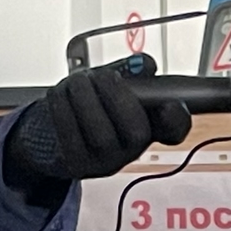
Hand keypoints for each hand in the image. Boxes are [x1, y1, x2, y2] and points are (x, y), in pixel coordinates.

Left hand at [6, 56, 194, 184]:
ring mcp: (105, 162)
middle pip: (137, 133)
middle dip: (118, 97)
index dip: (177, 119)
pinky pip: (72, 137)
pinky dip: (63, 108)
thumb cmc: (90, 104)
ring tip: (77, 80)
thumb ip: (131, 71)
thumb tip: (145, 65)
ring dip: (86, 98)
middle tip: (102, 75)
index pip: (174, 128)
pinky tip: (59, 92)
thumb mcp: (112, 83)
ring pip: (101, 135)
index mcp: (148, 126)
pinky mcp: (77, 164)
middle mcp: (130, 150)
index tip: (168, 104)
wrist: (53, 134)